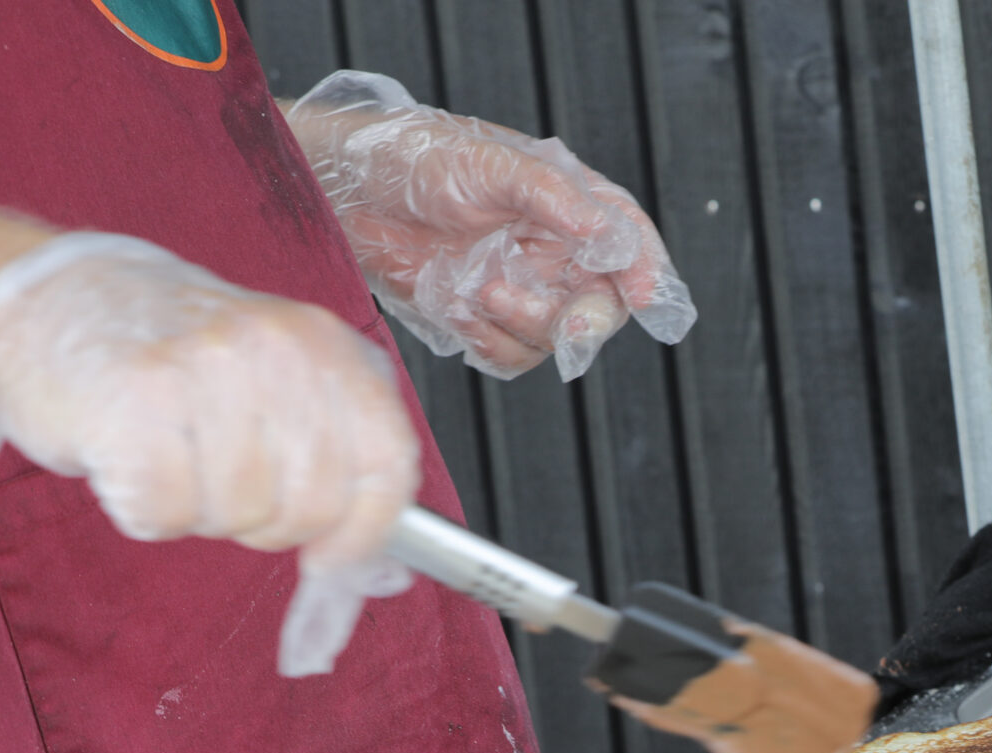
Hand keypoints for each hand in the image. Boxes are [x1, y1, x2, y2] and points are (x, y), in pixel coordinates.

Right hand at [0, 234, 421, 673]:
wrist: (41, 302)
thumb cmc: (163, 354)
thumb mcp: (271, 379)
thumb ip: (331, 452)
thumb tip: (377, 568)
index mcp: (323, 344)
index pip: (386, 463)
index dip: (365, 532)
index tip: (332, 559)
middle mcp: (275, 349)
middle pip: (310, 508)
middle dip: (263, 522)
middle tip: (215, 477)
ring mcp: (206, 370)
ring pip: (237, 517)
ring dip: (196, 510)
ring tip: (166, 450)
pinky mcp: (136, 404)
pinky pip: (165, 515)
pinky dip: (142, 510)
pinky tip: (125, 457)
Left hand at [289, 72, 694, 380]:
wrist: (345, 193)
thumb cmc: (414, 158)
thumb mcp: (486, 163)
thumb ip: (551, 195)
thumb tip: (604, 227)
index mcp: (567, 201)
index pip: (627, 240)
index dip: (644, 270)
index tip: (646, 296)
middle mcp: (551, 249)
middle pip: (600, 304)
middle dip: (583, 320)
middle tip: (568, 327)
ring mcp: (520, 287)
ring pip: (553, 338)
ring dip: (520, 324)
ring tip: (475, 289)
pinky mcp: (483, 320)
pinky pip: (509, 356)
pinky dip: (487, 340)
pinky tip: (457, 308)